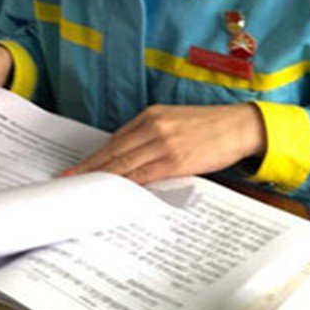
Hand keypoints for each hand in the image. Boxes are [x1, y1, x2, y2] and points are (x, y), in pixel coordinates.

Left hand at [62, 103, 265, 184]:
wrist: (240, 126)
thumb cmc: (209, 127)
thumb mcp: (174, 122)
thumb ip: (150, 136)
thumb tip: (128, 159)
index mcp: (151, 116)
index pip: (115, 140)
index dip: (94, 156)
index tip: (77, 168)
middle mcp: (153, 127)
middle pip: (114, 152)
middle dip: (90, 168)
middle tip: (69, 180)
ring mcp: (164, 144)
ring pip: (125, 165)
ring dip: (103, 179)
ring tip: (85, 190)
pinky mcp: (177, 160)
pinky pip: (145, 176)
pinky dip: (128, 185)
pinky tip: (115, 193)